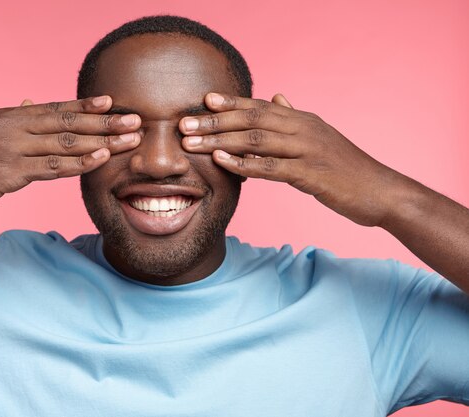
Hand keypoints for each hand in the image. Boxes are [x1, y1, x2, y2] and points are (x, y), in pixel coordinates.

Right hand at [0, 96, 140, 221]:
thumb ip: (15, 120)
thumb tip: (30, 100)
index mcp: (9, 115)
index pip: (55, 107)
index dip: (85, 105)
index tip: (112, 102)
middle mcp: (12, 126)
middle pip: (67, 122)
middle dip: (105, 122)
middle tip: (136, 121)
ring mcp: (11, 149)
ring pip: (65, 143)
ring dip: (102, 142)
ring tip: (130, 141)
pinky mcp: (10, 173)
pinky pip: (53, 168)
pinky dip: (80, 163)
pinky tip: (101, 159)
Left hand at [179, 92, 406, 226]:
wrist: (380, 191)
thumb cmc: (346, 168)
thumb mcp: (320, 137)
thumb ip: (294, 118)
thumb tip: (277, 98)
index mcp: (302, 120)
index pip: (259, 106)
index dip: (231, 102)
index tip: (203, 100)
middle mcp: (303, 128)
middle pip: (252, 119)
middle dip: (215, 121)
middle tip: (184, 123)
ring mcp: (307, 150)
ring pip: (256, 140)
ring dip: (220, 141)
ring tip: (192, 142)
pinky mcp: (310, 174)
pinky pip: (270, 167)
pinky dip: (244, 163)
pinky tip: (222, 161)